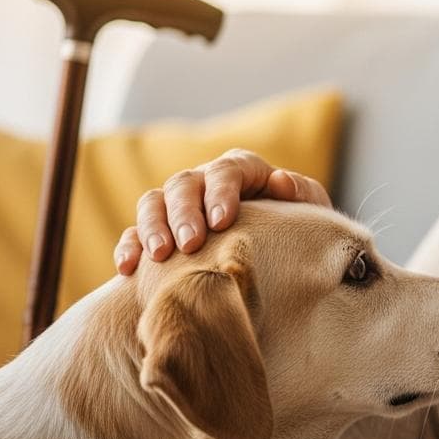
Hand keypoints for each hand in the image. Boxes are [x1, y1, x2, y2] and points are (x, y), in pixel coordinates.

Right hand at [115, 148, 330, 274]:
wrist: (281, 255)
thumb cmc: (297, 229)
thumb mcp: (309, 211)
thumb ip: (301, 193)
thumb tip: (280, 181)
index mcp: (241, 171)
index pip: (226, 170)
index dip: (221, 192)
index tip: (223, 220)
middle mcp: (204, 182)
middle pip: (183, 185)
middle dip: (184, 213)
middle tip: (191, 243)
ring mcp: (178, 205)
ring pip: (152, 203)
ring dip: (152, 227)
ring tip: (161, 256)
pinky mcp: (159, 232)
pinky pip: (134, 233)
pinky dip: (129, 246)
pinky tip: (129, 268)